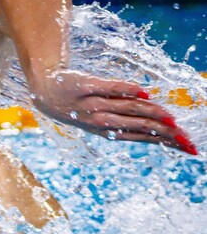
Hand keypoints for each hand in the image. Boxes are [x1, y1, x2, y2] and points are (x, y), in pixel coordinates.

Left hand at [29, 69, 197, 154]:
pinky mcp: (83, 86)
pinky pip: (107, 87)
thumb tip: (160, 123)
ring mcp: (91, 104)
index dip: (165, 143)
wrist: (46, 90)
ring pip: (127, 109)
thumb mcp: (102, 117)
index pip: (142, 137)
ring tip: (172, 119)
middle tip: (187, 140)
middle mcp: (100, 121)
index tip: (188, 148)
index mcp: (107, 131)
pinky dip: (126, 90)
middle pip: (138, 126)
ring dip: (151, 113)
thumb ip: (128, 120)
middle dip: (164, 133)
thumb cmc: (79, 104)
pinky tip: (143, 93)